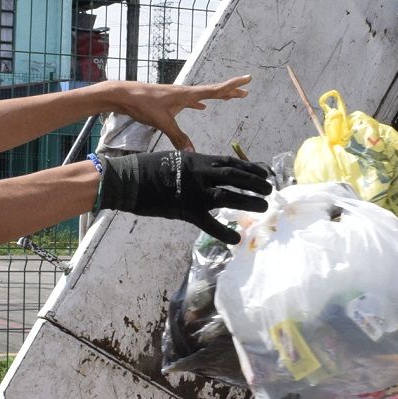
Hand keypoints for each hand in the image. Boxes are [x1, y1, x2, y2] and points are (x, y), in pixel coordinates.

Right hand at [96, 151, 271, 242]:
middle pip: (236, 176)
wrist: (128, 180)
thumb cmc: (148, 168)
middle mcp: (200, 173)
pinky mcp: (186, 210)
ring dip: (248, 201)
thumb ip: (194, 165)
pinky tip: (236, 239)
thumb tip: (208, 169)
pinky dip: (224, 232)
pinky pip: (209, 223)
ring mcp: (194, 192)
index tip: (265, 172)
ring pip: (229, 196)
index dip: (251, 167)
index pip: (231, 162)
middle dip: (256, 183)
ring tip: (263, 207)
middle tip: (270, 190)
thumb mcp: (175, 159)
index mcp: (198, 160)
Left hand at [106, 76, 249, 152]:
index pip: (215, 90)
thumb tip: (193, 152)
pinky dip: (199, 104)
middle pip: (213, 91)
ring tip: (229, 97)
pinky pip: (190, 101)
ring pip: (202, 96)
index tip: (248, 79)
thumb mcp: (162, 122)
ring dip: (217, 97)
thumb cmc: (143, 105)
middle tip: (246, 90)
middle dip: (230, 91)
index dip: (233, 86)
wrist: (124, 94)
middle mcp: (185, 93)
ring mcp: (177, 95)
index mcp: (187, 95)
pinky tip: (202, 107)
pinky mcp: (169, 100)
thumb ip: (178, 137)